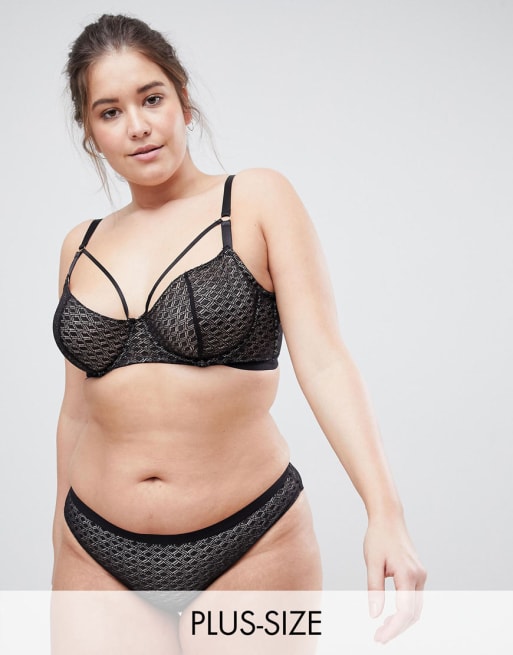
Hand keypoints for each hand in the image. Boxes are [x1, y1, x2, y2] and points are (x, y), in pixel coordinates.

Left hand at [363, 515, 426, 642]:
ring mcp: (420, 575)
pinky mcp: (418, 574)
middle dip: (397, 628)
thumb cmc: (378, 537)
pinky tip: (390, 615)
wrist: (388, 518)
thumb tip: (374, 614)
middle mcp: (419, 576)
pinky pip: (414, 598)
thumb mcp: (372, 562)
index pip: (404, 611)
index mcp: (408, 573)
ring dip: (401, 621)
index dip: (393, 628)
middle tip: (379, 637)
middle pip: (413, 613)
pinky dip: (404, 610)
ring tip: (383, 628)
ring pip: (415, 608)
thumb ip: (374, 589)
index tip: (380, 638)